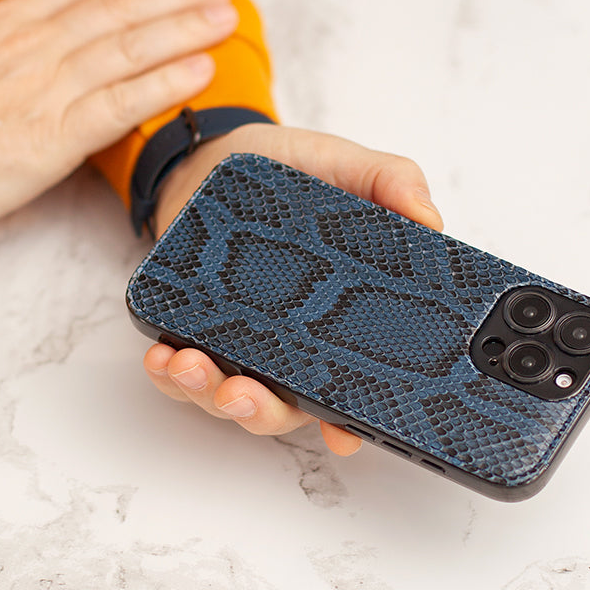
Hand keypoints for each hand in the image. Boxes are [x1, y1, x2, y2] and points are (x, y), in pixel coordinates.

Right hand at [0, 0, 239, 237]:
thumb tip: (31, 41)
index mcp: (0, 22)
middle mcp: (29, 46)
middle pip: (118, 9)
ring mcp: (44, 89)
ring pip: (130, 47)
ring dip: (185, 29)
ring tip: (224, 19)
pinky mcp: (53, 138)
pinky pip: (124, 104)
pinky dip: (167, 83)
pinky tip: (202, 72)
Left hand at [141, 123, 442, 455]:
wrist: (216, 155)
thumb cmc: (288, 168)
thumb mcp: (347, 165)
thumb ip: (392, 181)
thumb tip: (429, 218)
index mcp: (336, 317)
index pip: (351, 383)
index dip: (351, 420)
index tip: (343, 435)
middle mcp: (289, 341)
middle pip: (283, 404)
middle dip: (260, 410)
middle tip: (241, 393)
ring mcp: (238, 337)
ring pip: (226, 394)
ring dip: (206, 392)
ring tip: (189, 366)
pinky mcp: (192, 325)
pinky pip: (179, 368)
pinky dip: (167, 372)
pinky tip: (160, 355)